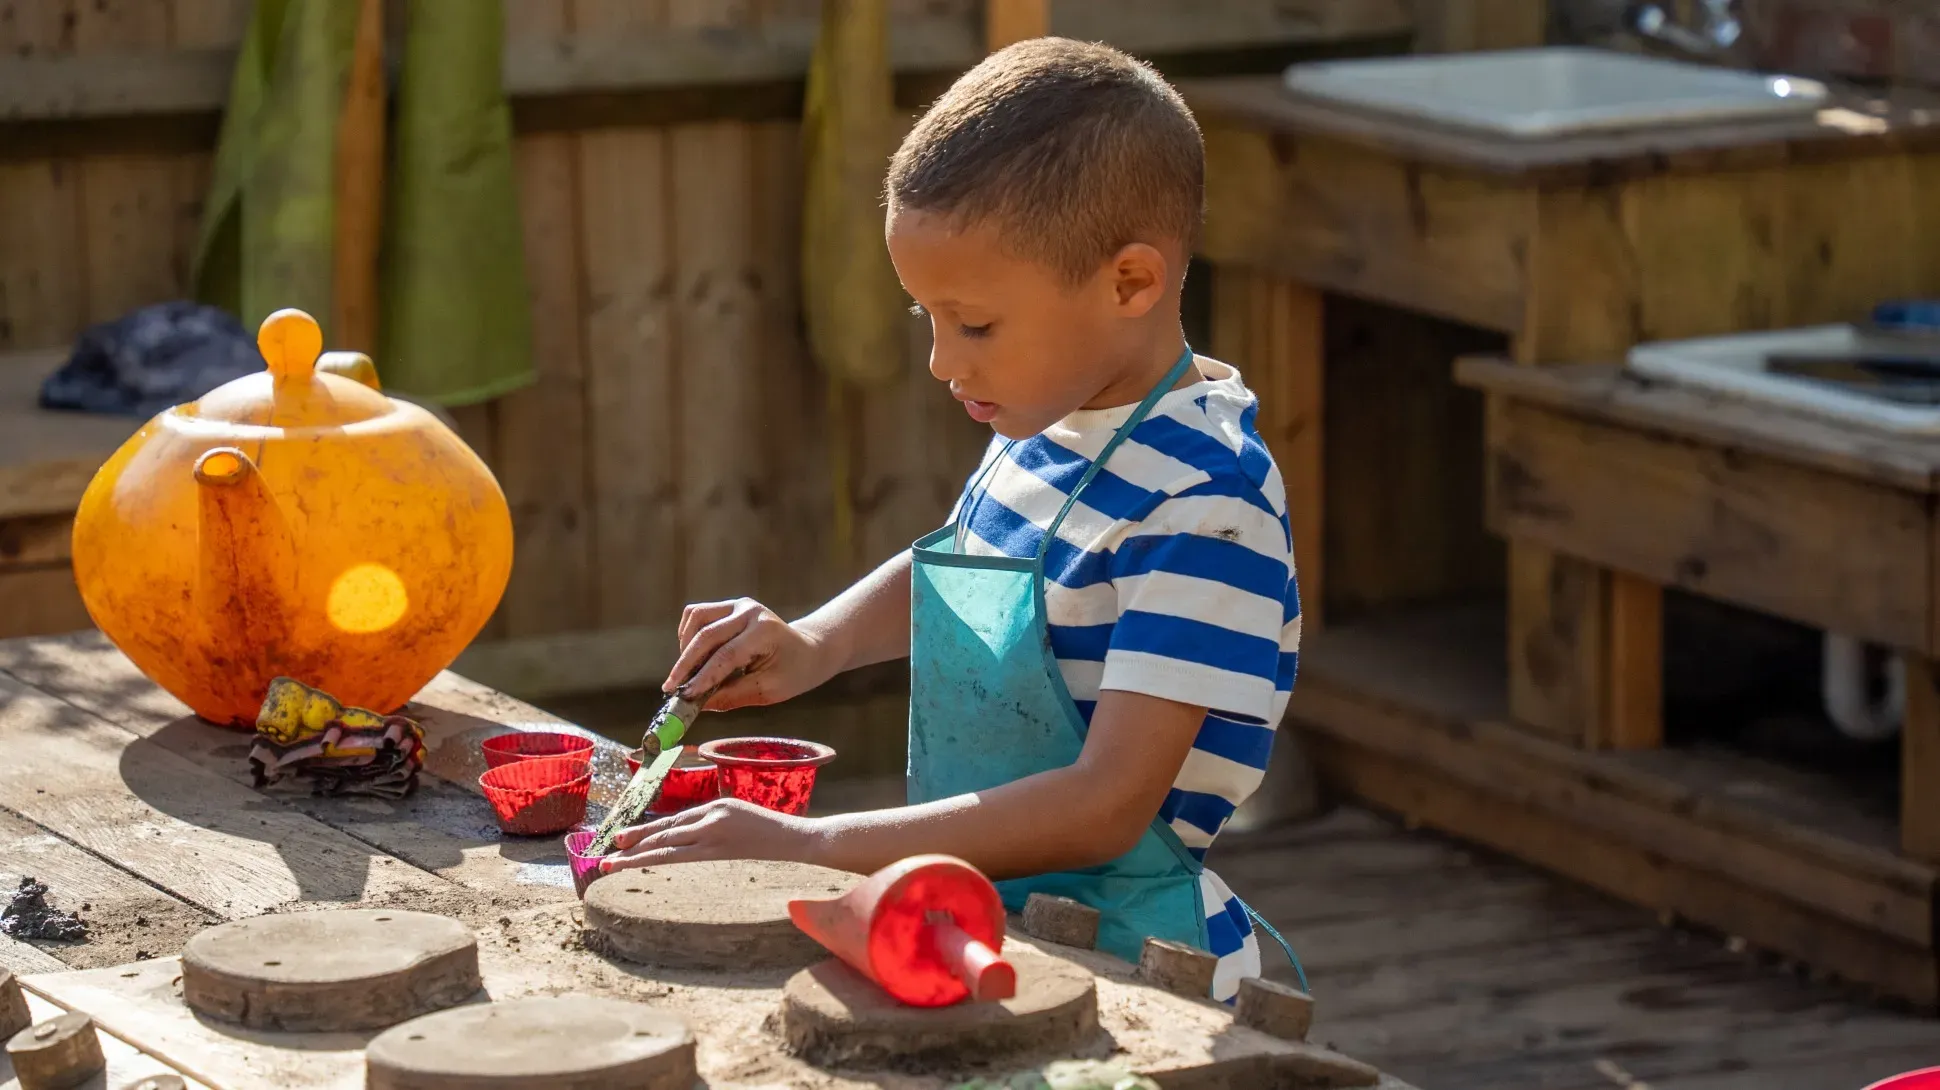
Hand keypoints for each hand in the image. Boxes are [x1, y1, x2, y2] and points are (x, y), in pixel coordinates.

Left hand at [600, 798, 821, 872]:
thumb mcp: (734, 814)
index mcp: (714, 808)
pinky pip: (683, 857)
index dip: (644, 833)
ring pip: (668, 847)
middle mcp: (710, 820)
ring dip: (638, 856)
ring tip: (614, 864)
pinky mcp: (721, 851)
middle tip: (606, 855)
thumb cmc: (767, 828)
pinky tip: (645, 866)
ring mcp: (714, 836)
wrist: (794, 838)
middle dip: (633, 845)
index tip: (620, 841)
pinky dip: (660, 860)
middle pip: (664, 834)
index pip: (671, 823)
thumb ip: (708, 822)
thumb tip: (680, 835)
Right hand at [662, 598, 835, 711]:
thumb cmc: (793, 673)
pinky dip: (689, 634)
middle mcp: (750, 611)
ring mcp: (739, 605)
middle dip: (685, 665)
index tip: (684, 697)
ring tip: (685, 673)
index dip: (702, 677)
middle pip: (706, 636)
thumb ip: (733, 696)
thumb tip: (698, 705)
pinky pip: (698, 615)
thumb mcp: (769, 691)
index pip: (726, 655)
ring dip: (685, 647)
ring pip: (696, 619)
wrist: (809, 650)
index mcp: (765, 631)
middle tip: (670, 689)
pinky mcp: (730, 606)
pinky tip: (692, 655)